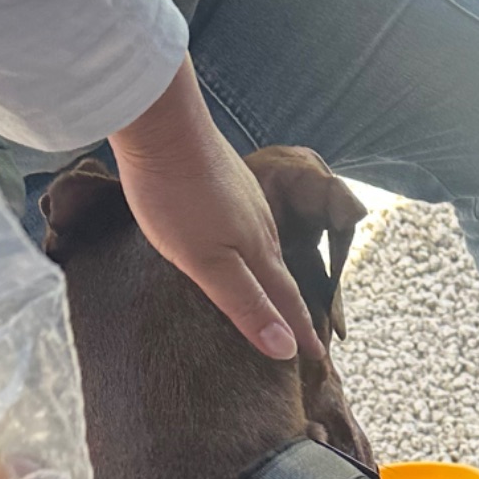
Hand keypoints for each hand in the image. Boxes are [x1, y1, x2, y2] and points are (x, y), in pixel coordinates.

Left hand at [106, 57, 321, 362]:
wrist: (162, 123)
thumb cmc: (177, 197)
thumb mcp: (208, 263)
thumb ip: (246, 304)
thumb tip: (286, 348)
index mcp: (258, 251)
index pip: (285, 300)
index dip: (299, 331)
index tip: (316, 355)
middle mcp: (260, 225)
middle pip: (281, 273)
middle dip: (292, 305)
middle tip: (303, 330)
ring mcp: (244, 199)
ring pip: (266, 246)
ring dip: (274, 272)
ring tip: (277, 291)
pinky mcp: (226, 179)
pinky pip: (248, 223)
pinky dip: (253, 244)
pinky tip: (241, 241)